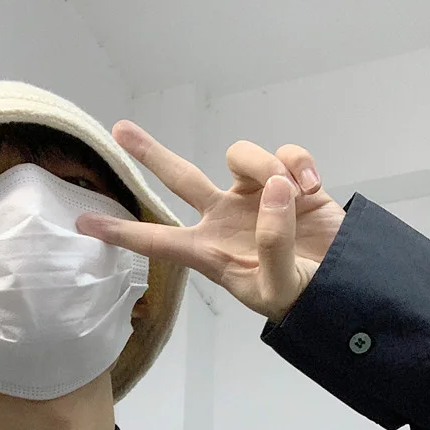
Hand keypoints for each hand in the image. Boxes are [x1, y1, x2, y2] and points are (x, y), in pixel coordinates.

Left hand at [75, 128, 344, 325]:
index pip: (158, 239)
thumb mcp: (279, 285)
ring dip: (265, 166)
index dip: (121, 232)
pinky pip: (286, 154)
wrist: (346, 288)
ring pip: (241, 156)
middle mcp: (225, 218)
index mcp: (211, 251)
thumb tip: (272, 186)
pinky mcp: (290, 181)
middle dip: (150, 154)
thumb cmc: (303, 299)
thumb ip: (272, 241)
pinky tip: (311, 189)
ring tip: (292, 195)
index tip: (83, 223)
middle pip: (180, 178)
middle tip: (120, 130)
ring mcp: (256, 197)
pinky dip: (300, 165)